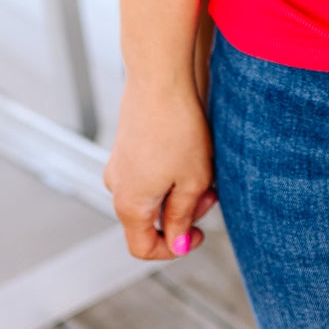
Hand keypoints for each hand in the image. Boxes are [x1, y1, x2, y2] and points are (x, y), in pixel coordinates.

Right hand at [103, 77, 219, 260]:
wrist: (159, 79)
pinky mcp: (125, 146)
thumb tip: (177, 245)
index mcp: (130, 205)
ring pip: (150, 195)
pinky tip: (190, 154)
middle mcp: (117, 187)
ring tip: (203, 169)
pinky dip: (169, 174)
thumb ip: (182, 218)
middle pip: (149, 221)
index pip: (143, 248)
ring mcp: (118, 165)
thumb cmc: (179, 129)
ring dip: (178, 192)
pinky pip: (147, 174)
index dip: (173, 249)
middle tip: (211, 193)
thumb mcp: (192, 181)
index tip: (200, 233)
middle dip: (182, 214)